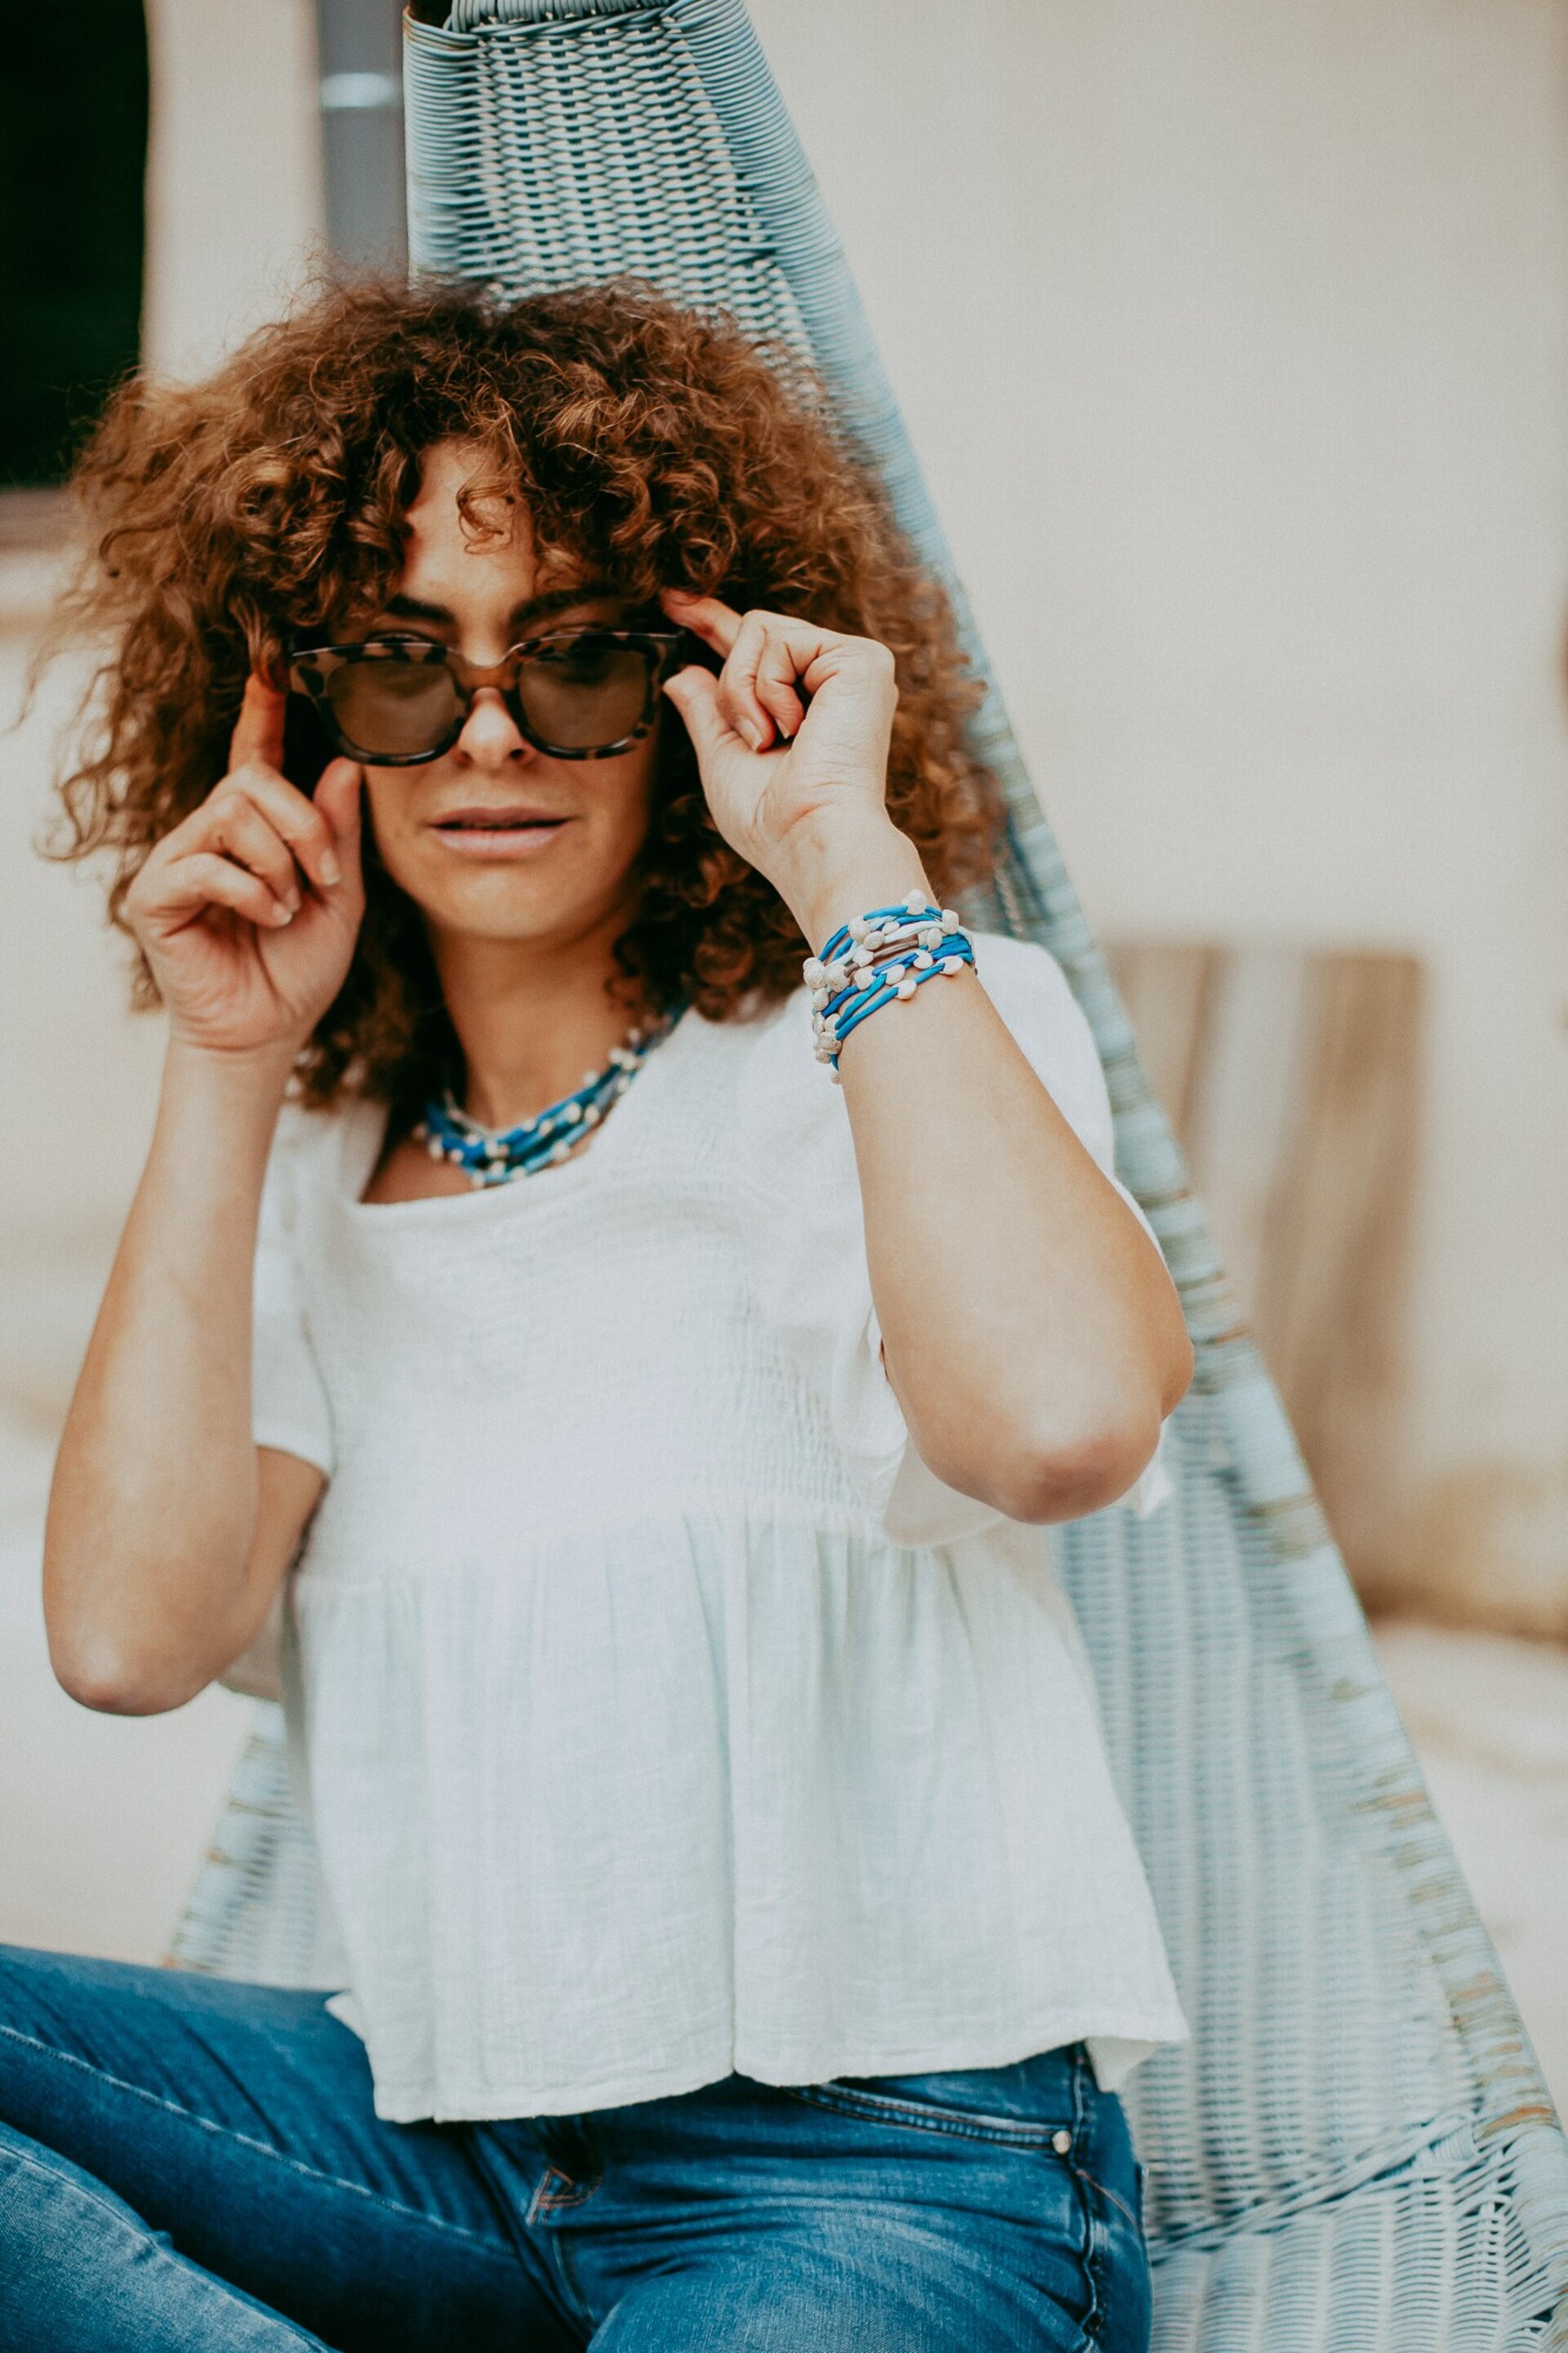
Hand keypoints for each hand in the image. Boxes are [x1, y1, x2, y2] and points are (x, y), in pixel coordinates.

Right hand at [123, 678, 364, 1064]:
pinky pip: (204, 863)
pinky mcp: (155, 894)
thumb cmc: (299, 968)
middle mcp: (209, 834)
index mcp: (253, 829)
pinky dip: (250, 890)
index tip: (274, 667)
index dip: (261, 711)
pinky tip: (268, 918)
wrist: (268, 1032)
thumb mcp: (339, 897)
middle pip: (250, 783)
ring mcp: (177, 861)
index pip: (253, 756)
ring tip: (290, 906)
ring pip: (230, 814)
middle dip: (302, 825)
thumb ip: (337, 835)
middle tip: (324, 878)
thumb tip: (343, 765)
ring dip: (279, 861)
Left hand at [660, 591, 916, 933]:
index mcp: (810, 702)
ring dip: (743, 691)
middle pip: (754, 632)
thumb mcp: (723, 757)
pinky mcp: (861, 659)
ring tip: (768, 740)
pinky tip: (791, 728)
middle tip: (752, 739)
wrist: (810, 840)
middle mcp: (837, 678)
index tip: (671, 602)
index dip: (712, 621)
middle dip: (732, 684)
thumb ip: (707, 711)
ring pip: (760, 629)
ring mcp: (852, 665)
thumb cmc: (771, 820)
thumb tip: (681, 672)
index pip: (758, 647)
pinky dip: (766, 687)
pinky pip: (780, 639)